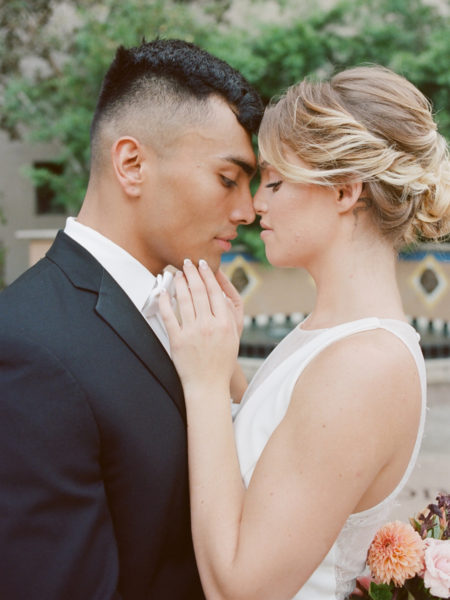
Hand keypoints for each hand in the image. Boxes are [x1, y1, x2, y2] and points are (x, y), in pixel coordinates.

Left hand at [159, 259, 239, 396]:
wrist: (208, 386)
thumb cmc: (221, 363)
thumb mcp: (233, 338)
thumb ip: (228, 316)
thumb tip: (221, 295)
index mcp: (225, 323)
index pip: (216, 292)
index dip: (209, 275)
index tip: (203, 265)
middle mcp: (210, 326)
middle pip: (200, 292)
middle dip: (193, 273)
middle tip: (187, 262)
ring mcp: (193, 333)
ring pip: (185, 300)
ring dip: (179, 283)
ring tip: (177, 273)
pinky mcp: (178, 341)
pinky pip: (169, 316)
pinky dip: (165, 302)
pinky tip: (163, 292)